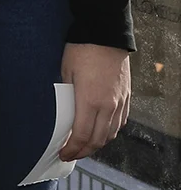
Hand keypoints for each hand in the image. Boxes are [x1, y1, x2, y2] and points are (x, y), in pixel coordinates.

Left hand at [59, 43, 131, 161]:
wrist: (105, 34)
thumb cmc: (81, 50)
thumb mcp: (65, 73)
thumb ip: (67, 97)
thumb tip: (63, 114)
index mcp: (90, 101)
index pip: (82, 136)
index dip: (73, 149)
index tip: (63, 154)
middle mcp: (109, 105)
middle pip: (98, 140)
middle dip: (84, 151)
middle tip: (71, 155)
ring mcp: (120, 102)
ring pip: (111, 133)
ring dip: (98, 144)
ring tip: (84, 147)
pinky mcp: (126, 96)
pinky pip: (120, 122)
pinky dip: (110, 132)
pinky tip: (101, 132)